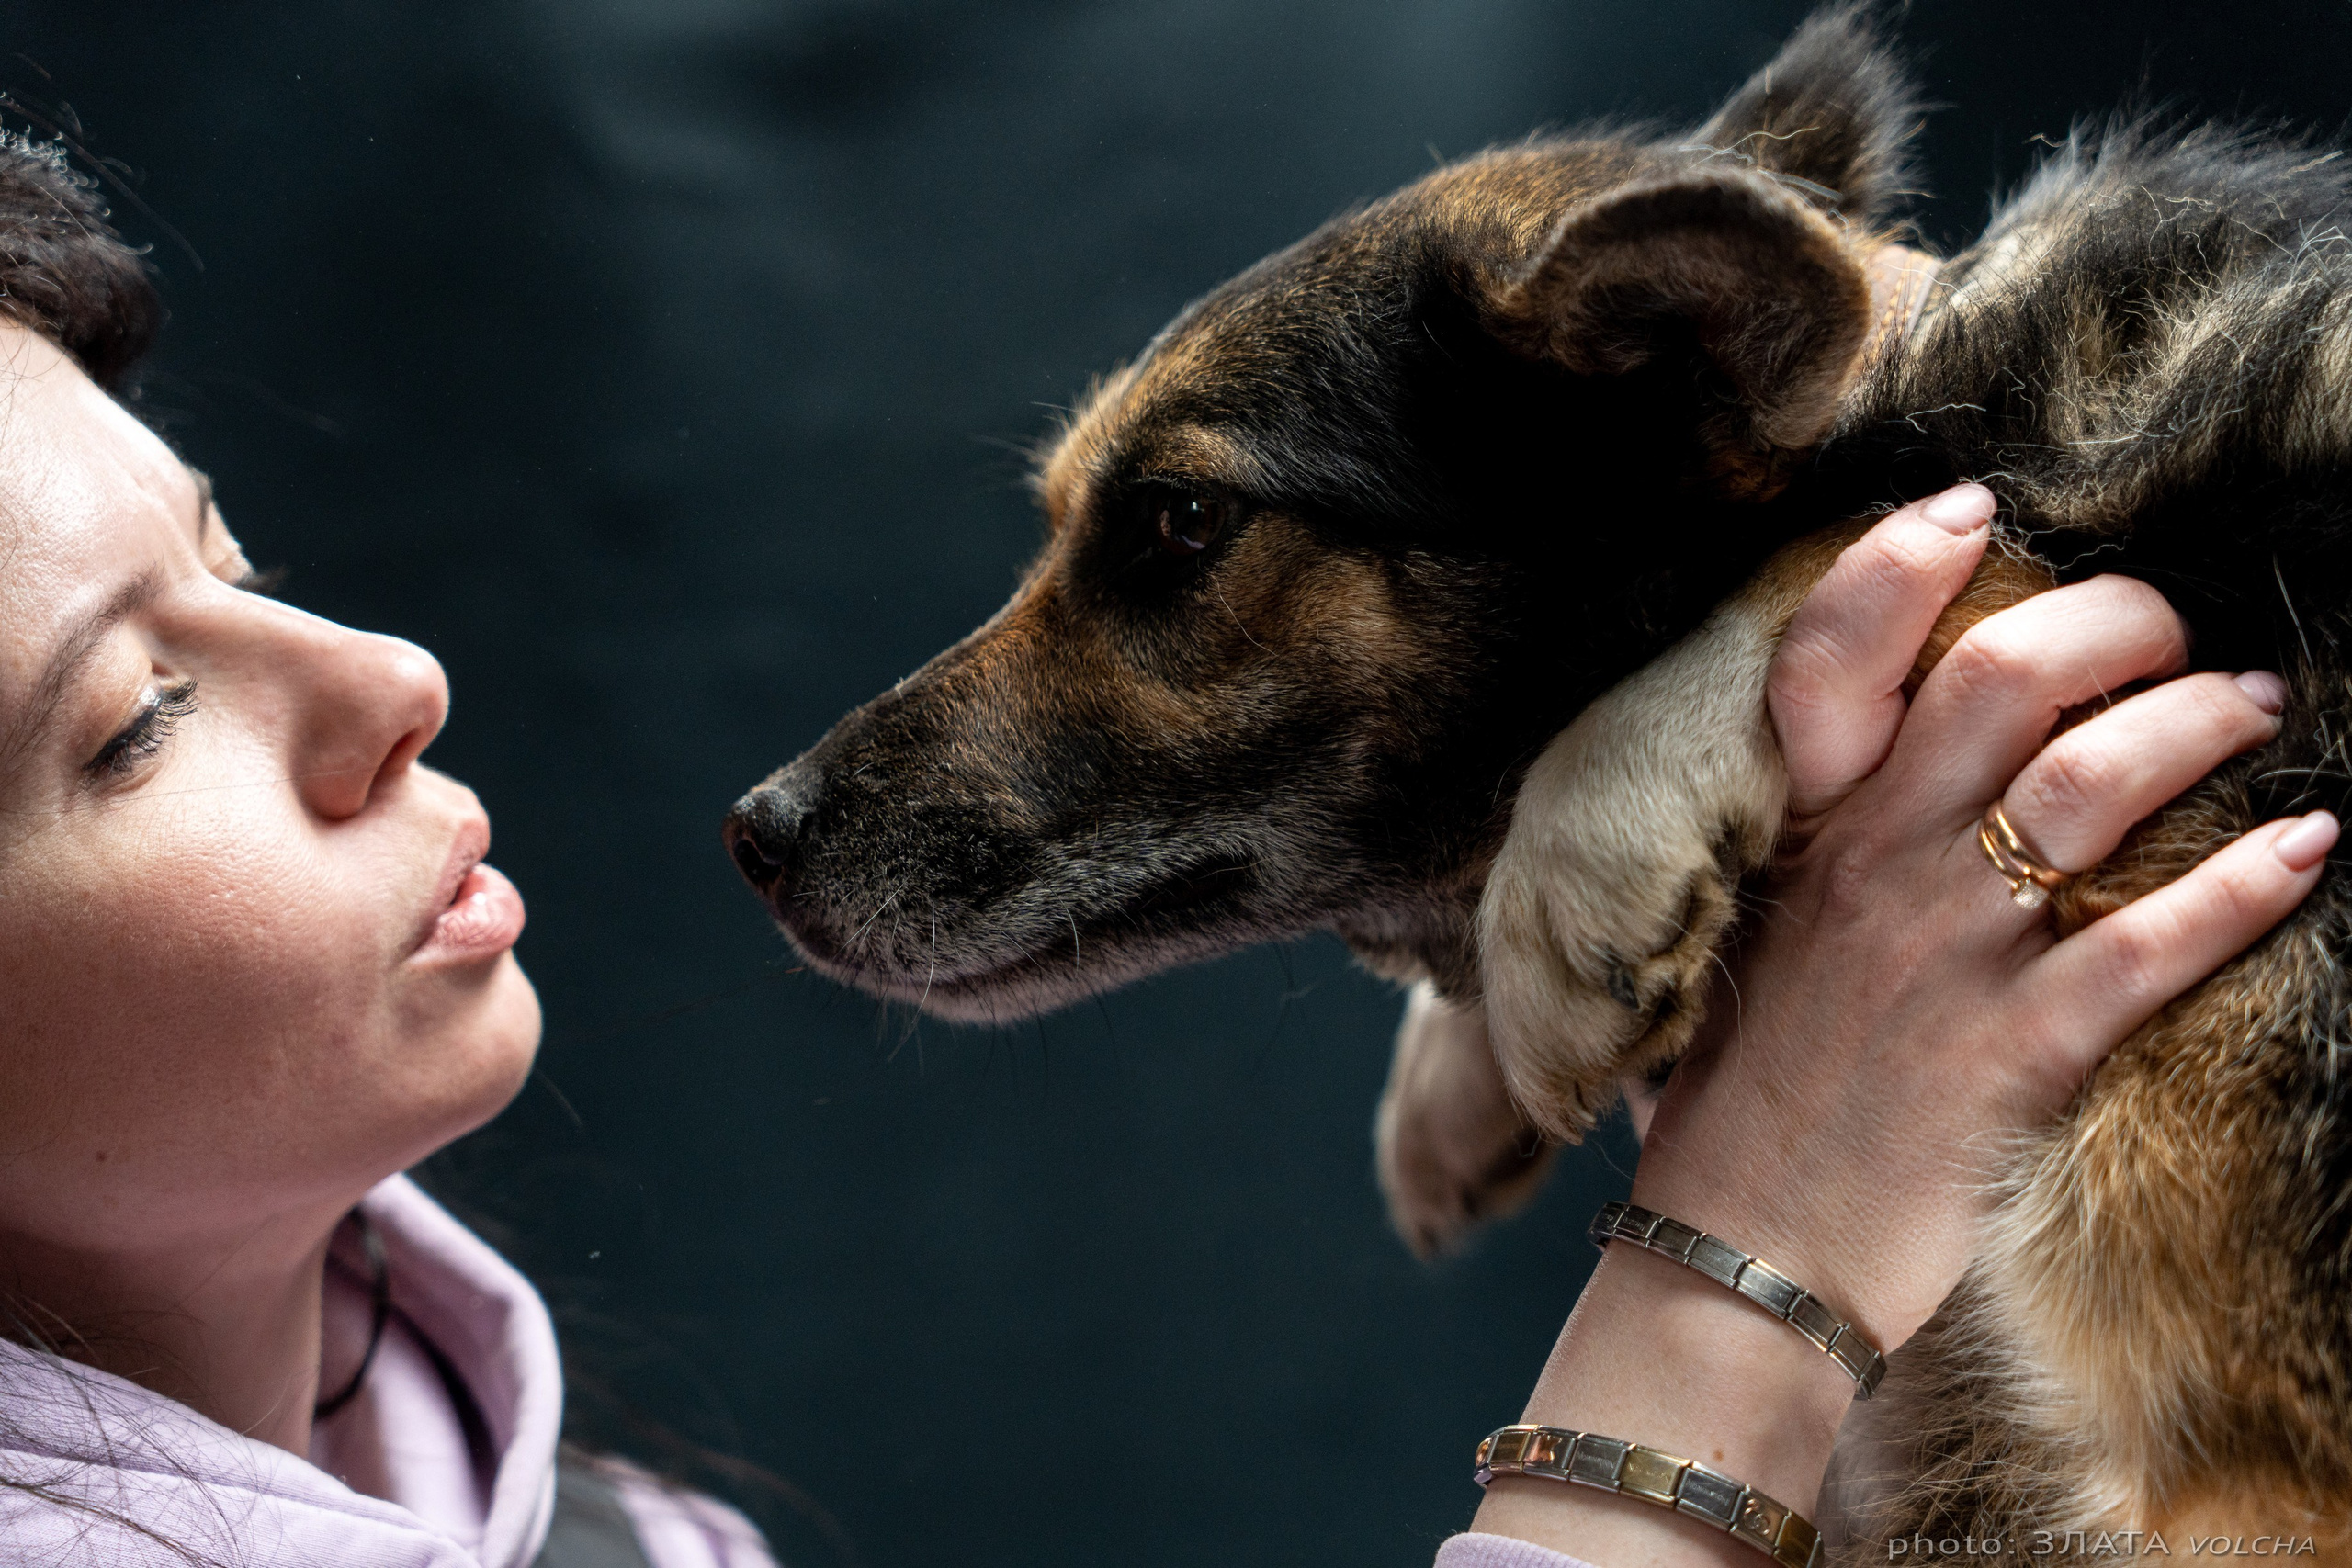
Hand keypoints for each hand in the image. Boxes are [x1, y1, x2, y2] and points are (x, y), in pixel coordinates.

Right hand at [1471, 484, 2333, 1565]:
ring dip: (2196, 727)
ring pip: (2090, 787)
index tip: (1970, 509)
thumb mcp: (1732, 942)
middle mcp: (1870, 867)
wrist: (1733, 1252)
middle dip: (2108, 621)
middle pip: (2001, 681)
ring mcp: (1944, 955)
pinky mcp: (2014, 1051)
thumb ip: (1790, 851)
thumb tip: (1858, 782)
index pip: (1827, 655)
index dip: (1901, 563)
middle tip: (2168, 625)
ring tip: (2256, 709)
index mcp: (1794, 835)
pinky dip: (2246, 890)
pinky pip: (2150, 948)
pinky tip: (2313, 850)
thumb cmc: (1732, 1096)